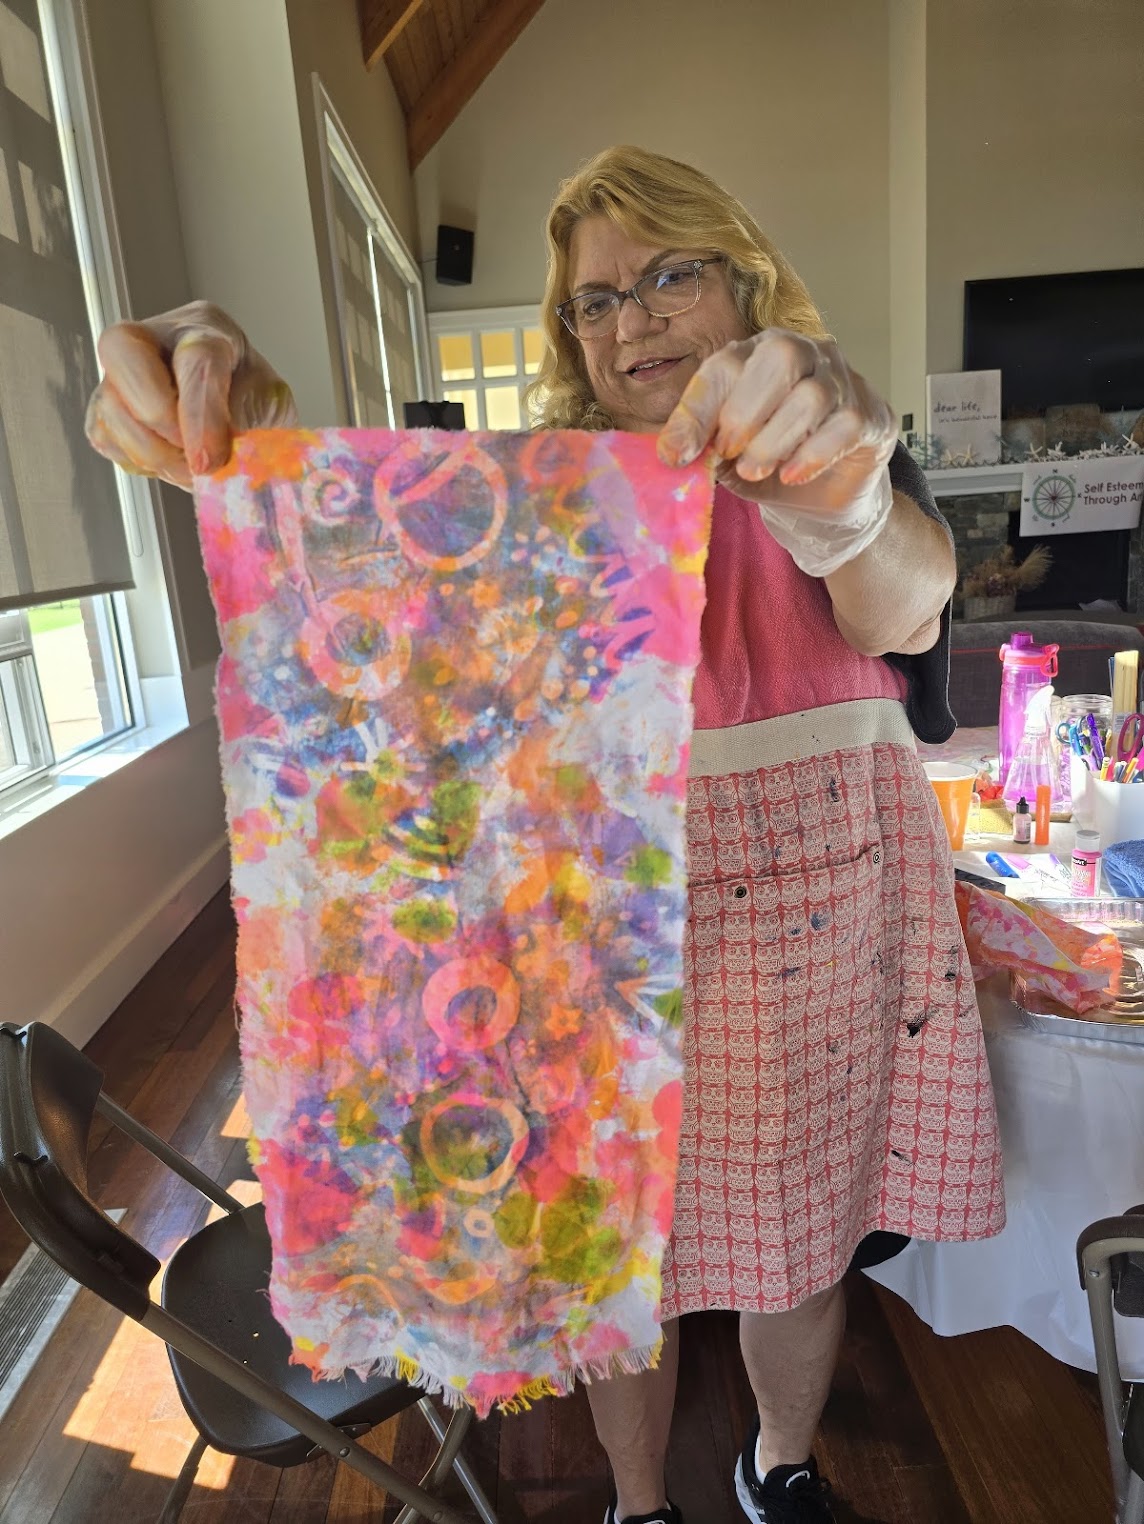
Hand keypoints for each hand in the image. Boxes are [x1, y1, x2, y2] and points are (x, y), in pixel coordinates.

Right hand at [85, 301, 296, 488]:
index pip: (196, 355)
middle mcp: (156, 337)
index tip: (210, 459)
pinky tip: (171, 464)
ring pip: (109, 405)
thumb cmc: (257, 410)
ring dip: (153, 452)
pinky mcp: (106, 410)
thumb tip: (206, 456)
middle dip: (158, 416)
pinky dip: (139, 461)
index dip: (200, 412)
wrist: (249, 429)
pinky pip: (105, 437)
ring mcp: (123, 371)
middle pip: (124, 352)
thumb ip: (244, 424)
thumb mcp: (270, 411)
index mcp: (208, 328)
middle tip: (194, 459)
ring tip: (191, 469)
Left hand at [657, 328, 895, 519]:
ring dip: (774, 441)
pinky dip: (812, 454)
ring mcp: (840, 380)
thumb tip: (672, 452)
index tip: (676, 454)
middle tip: (728, 454)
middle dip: (744, 413)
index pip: (725, 366)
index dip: (697, 409)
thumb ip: (702, 447)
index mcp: (756, 356)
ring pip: (811, 395)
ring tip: (755, 471)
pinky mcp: (868, 414)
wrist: (822, 495)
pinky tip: (792, 476)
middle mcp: (802, 354)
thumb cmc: (770, 462)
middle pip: (779, 358)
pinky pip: (843, 425)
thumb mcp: (726, 457)